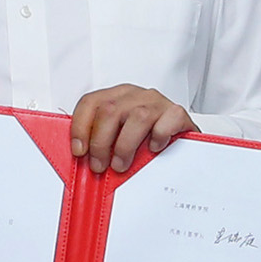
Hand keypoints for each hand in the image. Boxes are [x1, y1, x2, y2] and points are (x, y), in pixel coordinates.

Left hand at [68, 84, 191, 174]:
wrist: (181, 147)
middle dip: (100, 142)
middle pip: (110, 110)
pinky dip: (158, 137)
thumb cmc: (145, 142)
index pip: (91, 102)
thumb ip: (100, 140)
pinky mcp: (178, 113)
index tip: (79, 151)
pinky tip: (153, 148)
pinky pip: (167, 121)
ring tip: (121, 165)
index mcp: (118, 97)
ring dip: (125, 146)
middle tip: (99, 165)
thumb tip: (81, 158)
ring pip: (137, 117)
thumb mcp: (118, 137)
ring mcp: (158, 103)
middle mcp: (136, 96)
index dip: (80, 127)